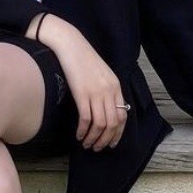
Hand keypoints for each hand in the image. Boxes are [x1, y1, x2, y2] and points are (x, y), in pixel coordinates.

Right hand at [38, 17, 126, 151]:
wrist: (70, 44)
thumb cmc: (82, 59)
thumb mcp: (101, 74)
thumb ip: (106, 90)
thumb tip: (106, 109)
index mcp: (115, 87)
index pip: (122, 116)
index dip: (118, 134)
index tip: (111, 143)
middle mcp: (109, 91)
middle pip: (112, 124)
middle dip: (106, 140)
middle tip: (97, 148)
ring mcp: (96, 92)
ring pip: (100, 124)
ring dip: (93, 138)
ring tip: (86, 144)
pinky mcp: (82, 93)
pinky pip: (86, 119)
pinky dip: (83, 130)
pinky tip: (79, 135)